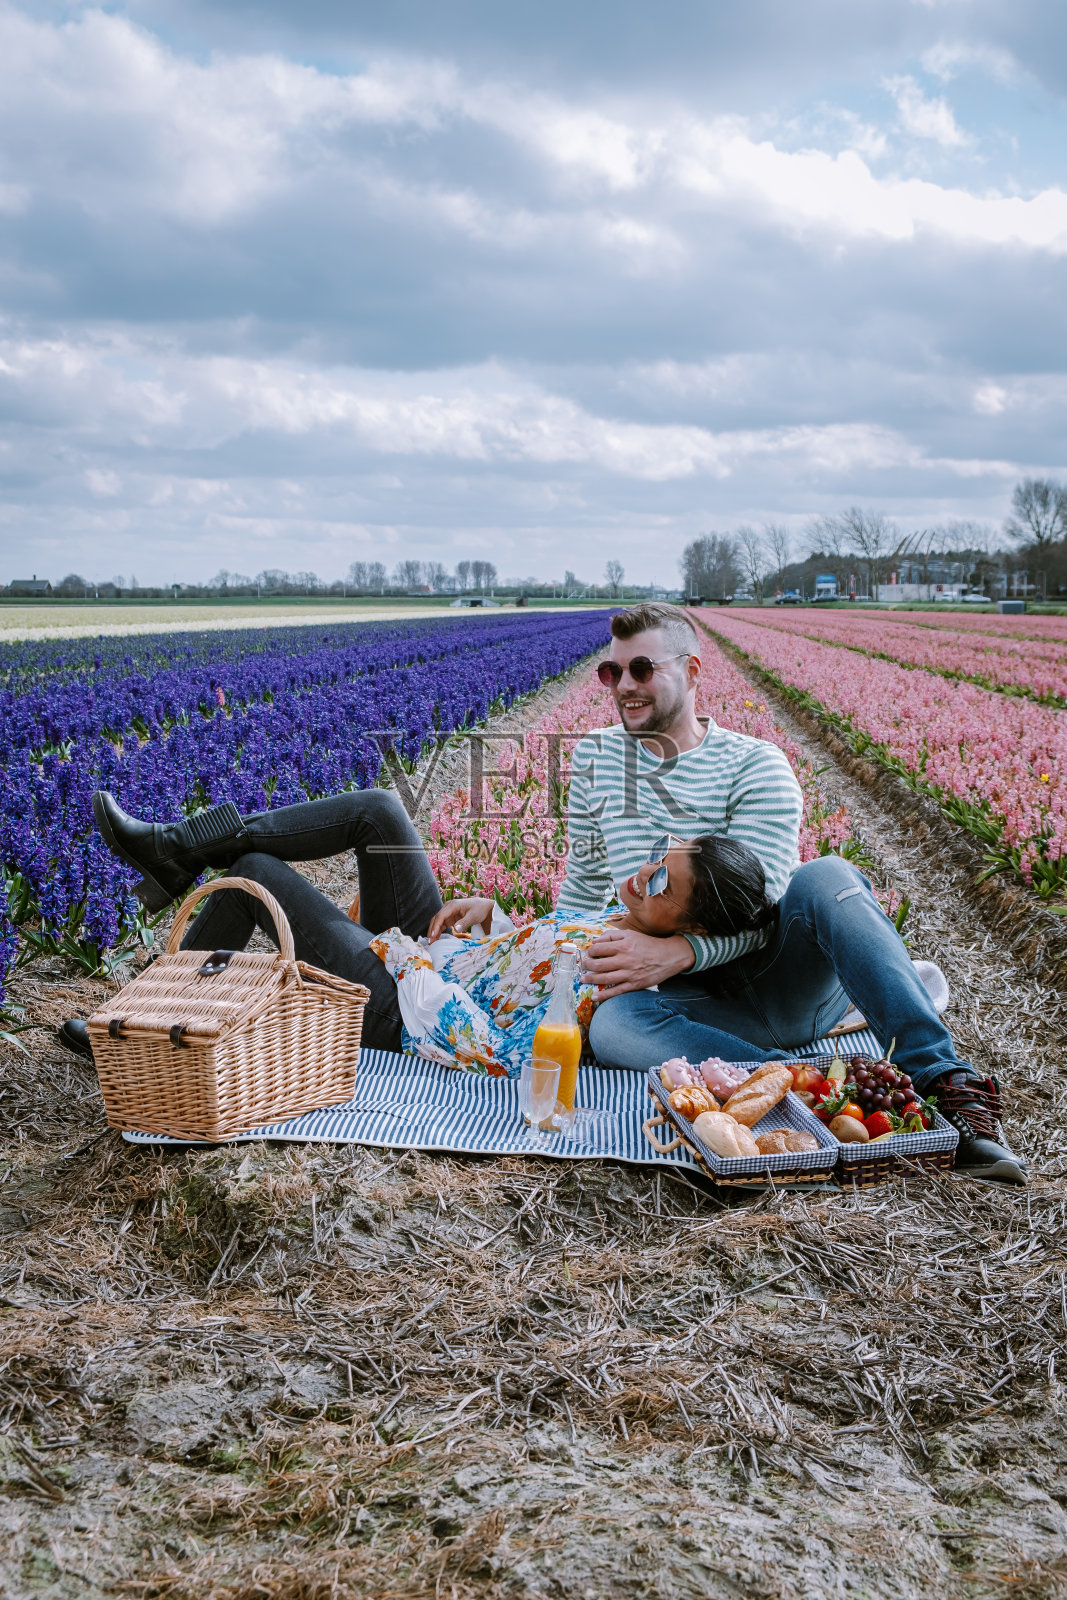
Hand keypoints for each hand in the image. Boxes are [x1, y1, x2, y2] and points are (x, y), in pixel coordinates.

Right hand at [426, 898, 496, 941]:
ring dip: (434, 931)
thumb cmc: (479, 910)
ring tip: (432, 942)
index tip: (432, 936)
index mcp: (452, 905)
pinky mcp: (450, 917)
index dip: (436, 926)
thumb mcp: (473, 916)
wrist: (484, 907)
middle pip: (436, 919)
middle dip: (432, 930)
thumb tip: (456, 930)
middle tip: (430, 942)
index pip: (440, 916)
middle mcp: (448, 908)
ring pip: (438, 922)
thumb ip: (464, 922)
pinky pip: (442, 924)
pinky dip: (439, 931)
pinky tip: (436, 938)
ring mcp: (449, 912)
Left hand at [580, 929, 694, 999]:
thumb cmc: (648, 944)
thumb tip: (595, 940)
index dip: (590, 951)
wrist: (669, 956)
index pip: (599, 949)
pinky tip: (595, 997)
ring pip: (604, 978)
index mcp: (623, 946)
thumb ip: (612, 936)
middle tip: (583, 966)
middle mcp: (625, 960)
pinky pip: (616, 991)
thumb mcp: (631, 934)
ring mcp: (629, 974)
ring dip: (591, 979)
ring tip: (582, 979)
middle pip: (598, 964)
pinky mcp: (634, 984)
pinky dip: (604, 995)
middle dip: (587, 965)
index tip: (588, 953)